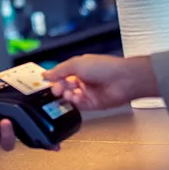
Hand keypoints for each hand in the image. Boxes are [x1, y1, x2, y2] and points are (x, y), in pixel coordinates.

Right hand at [42, 54, 158, 110]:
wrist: (123, 80)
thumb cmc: (103, 67)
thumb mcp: (76, 64)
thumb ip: (59, 70)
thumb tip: (45, 74)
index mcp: (79, 68)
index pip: (61, 74)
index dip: (54, 78)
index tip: (47, 82)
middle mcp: (83, 80)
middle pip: (64, 87)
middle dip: (59, 88)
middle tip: (57, 90)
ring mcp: (88, 92)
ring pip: (70, 97)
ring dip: (66, 96)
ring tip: (67, 94)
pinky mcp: (93, 104)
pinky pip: (79, 105)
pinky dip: (75, 102)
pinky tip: (75, 98)